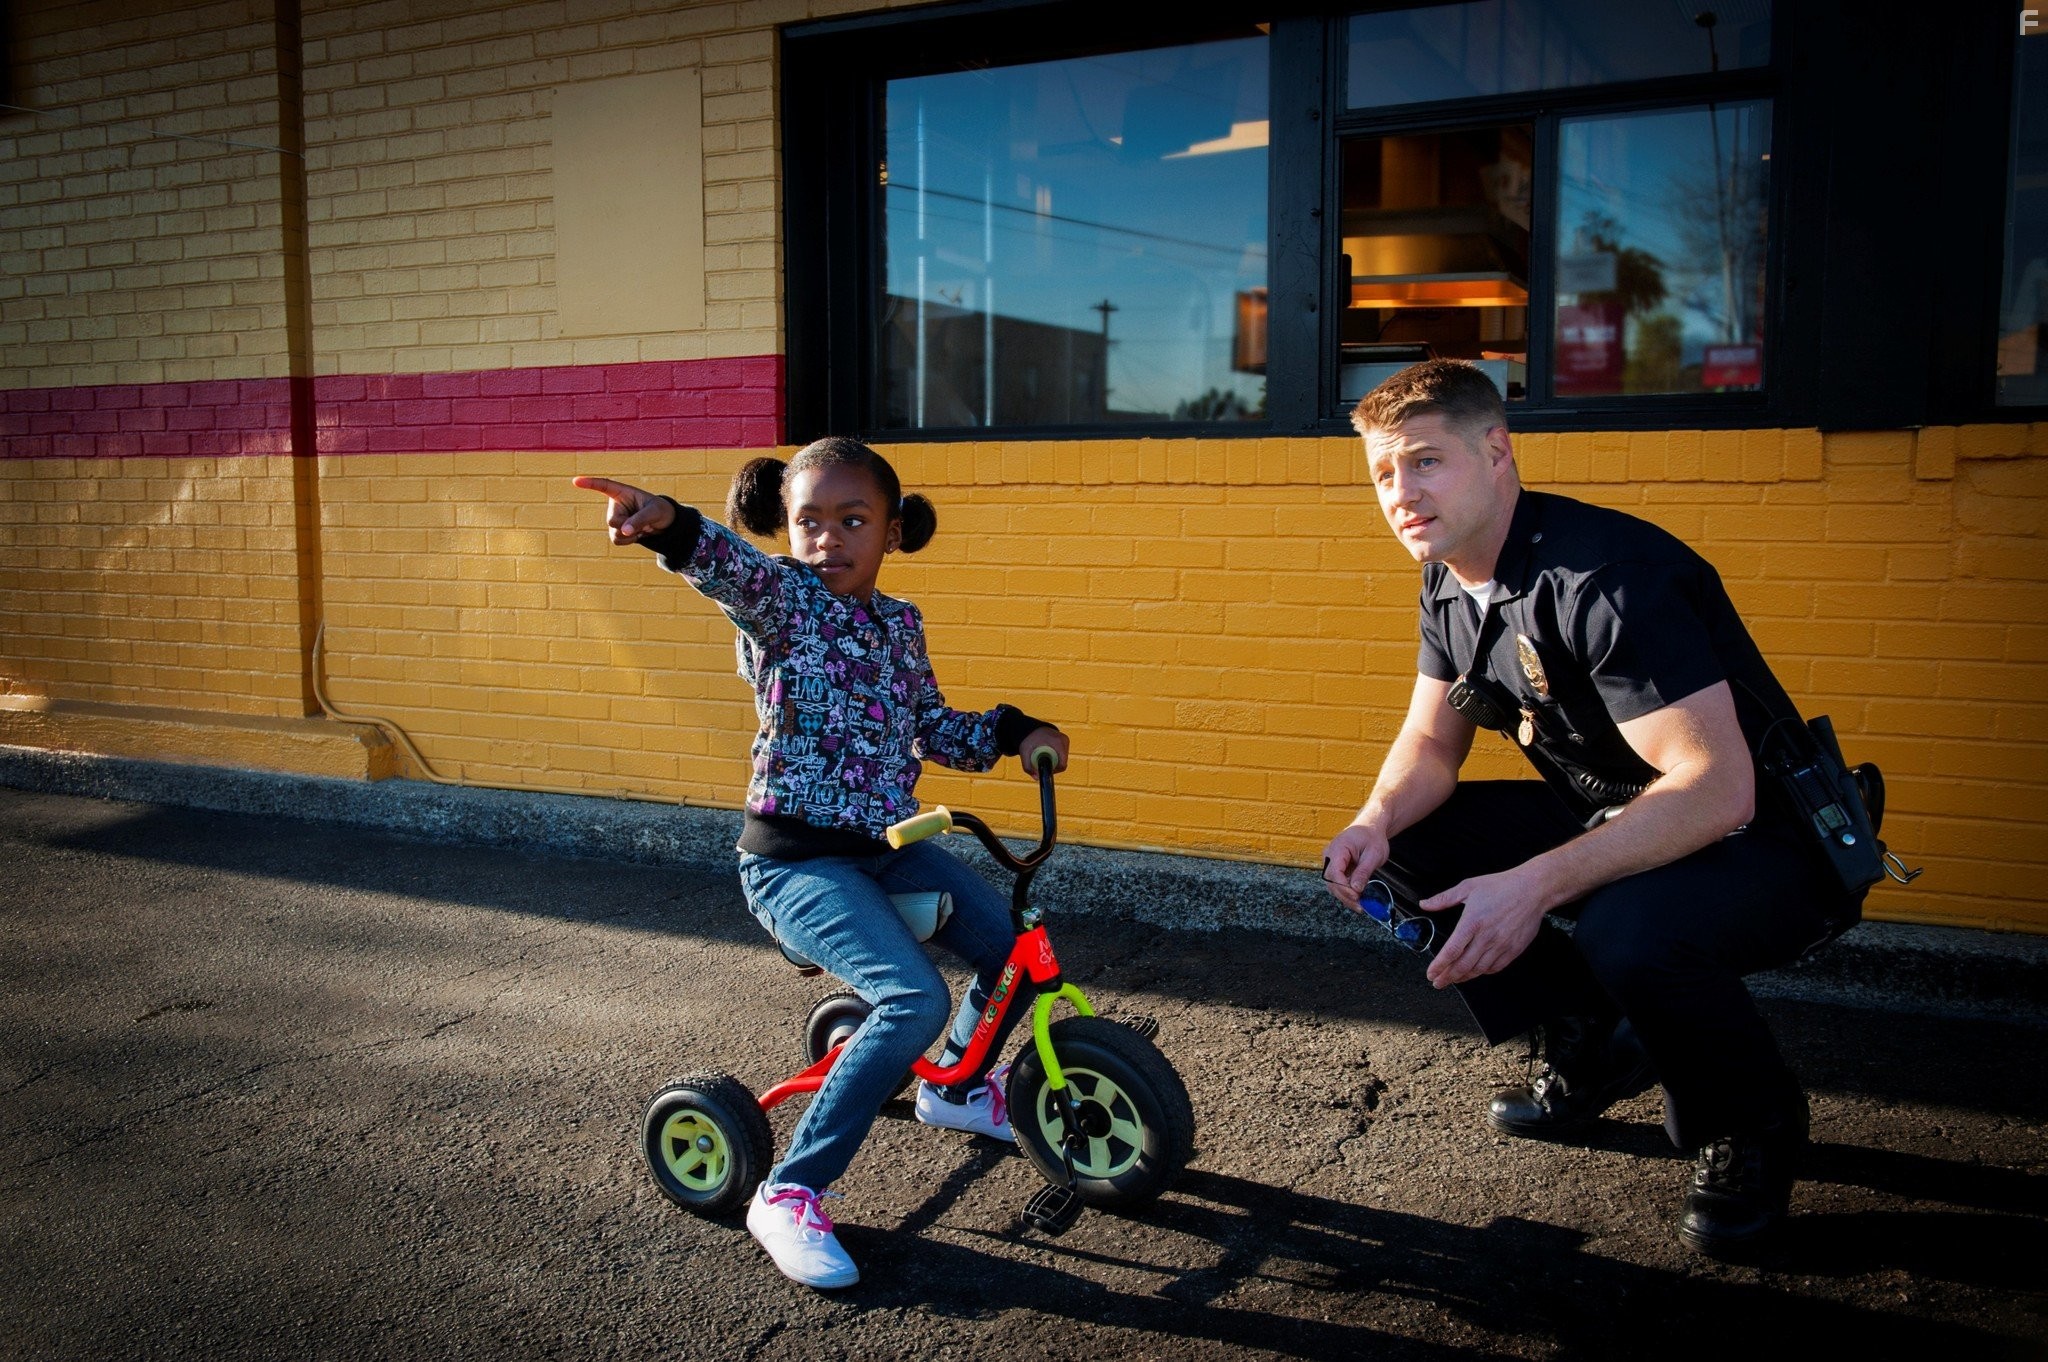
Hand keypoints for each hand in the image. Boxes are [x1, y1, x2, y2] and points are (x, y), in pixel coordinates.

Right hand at [573, 475, 674, 544]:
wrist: (664, 524)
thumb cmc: (660, 510)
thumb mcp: (654, 512)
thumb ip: (639, 519)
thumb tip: (623, 531)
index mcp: (622, 492)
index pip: (604, 486)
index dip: (590, 483)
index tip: (575, 481)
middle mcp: (615, 505)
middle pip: (612, 520)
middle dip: (627, 525)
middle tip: (644, 523)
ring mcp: (614, 519)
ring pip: (614, 532)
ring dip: (630, 535)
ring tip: (642, 528)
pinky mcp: (615, 531)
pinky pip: (617, 540)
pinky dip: (629, 541)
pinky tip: (637, 534)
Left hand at [1019, 726, 1067, 777]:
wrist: (1031, 728)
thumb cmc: (1028, 739)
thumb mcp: (1024, 752)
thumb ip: (1028, 767)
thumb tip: (1036, 778)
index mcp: (1058, 743)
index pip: (1062, 765)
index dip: (1054, 770)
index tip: (1044, 768)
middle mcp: (1064, 740)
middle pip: (1063, 762)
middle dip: (1053, 765)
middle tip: (1041, 761)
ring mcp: (1065, 739)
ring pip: (1063, 759)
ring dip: (1054, 760)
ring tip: (1043, 754)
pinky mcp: (1065, 740)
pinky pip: (1062, 754)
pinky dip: (1055, 755)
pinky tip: (1047, 751)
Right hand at [1321, 821, 1388, 912]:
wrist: (1370, 827)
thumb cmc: (1372, 837)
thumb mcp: (1373, 854)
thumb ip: (1363, 872)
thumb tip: (1356, 889)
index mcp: (1338, 848)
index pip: (1334, 872)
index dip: (1343, 887)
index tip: (1356, 896)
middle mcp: (1329, 856)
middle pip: (1331, 881)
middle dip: (1345, 895)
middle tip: (1360, 906)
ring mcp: (1331, 862)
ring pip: (1333, 884)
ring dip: (1345, 896)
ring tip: (1360, 905)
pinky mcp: (1336, 867)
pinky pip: (1338, 882)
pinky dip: (1347, 891)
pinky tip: (1357, 898)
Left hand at [1419, 865, 1550, 987]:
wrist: (1533, 890)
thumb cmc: (1502, 886)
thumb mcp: (1468, 887)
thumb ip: (1444, 899)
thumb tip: (1425, 904)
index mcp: (1472, 923)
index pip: (1451, 951)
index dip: (1439, 966)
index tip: (1431, 973)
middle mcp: (1486, 937)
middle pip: (1463, 966)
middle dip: (1447, 977)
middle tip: (1438, 982)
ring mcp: (1501, 945)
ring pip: (1478, 970)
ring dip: (1463, 978)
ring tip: (1453, 979)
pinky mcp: (1513, 950)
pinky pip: (1495, 968)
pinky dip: (1482, 973)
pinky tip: (1475, 972)